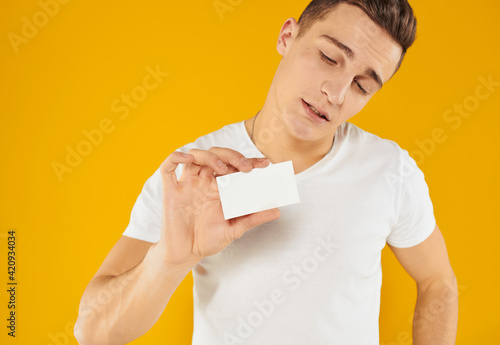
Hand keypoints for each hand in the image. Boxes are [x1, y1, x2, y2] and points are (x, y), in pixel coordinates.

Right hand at [157, 147, 279, 265]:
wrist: (186, 254)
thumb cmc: (208, 240)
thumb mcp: (234, 229)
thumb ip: (253, 218)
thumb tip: (277, 210)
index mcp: (220, 188)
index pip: (235, 167)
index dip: (250, 161)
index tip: (265, 164)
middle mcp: (205, 182)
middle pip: (217, 155)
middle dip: (232, 156)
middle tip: (245, 167)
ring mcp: (188, 184)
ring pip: (196, 156)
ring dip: (210, 157)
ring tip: (222, 168)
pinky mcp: (171, 190)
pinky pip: (168, 167)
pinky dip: (176, 157)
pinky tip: (187, 159)